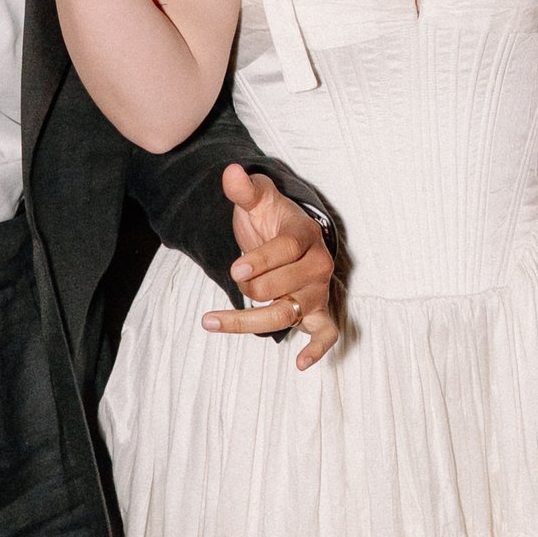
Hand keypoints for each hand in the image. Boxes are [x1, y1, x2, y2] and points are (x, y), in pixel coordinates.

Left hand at [201, 162, 339, 367]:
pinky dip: (317, 350)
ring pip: (288, 316)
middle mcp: (318, 265)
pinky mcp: (320, 313)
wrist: (292, 238)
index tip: (234, 270)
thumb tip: (230, 172)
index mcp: (306, 235)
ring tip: (210, 320)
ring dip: (249, 323)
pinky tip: (299, 364)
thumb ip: (244, 190)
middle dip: (251, 288)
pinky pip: (327, 335)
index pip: (287, 250)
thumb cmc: (272, 220)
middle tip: (233, 280)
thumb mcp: (258, 200)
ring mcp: (319, 291)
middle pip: (281, 289)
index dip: (260, 260)